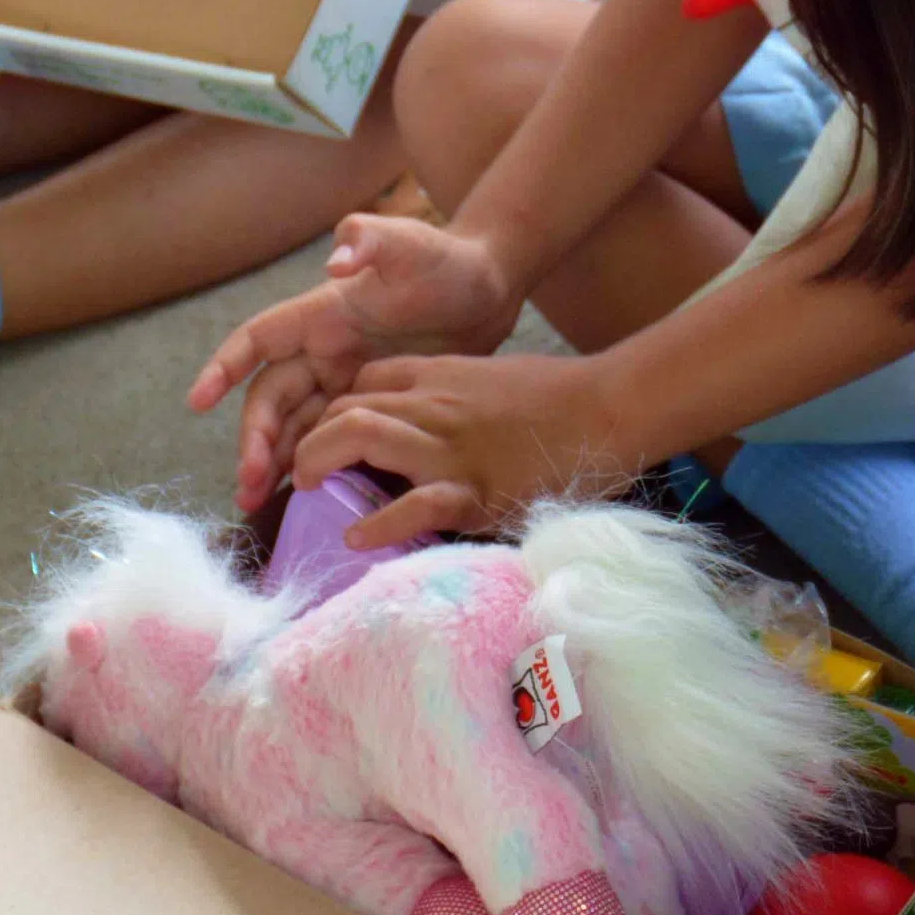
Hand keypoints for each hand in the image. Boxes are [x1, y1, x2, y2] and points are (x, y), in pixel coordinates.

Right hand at [189, 213, 524, 507]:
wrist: (490, 288)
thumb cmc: (445, 259)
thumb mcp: (410, 243)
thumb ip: (370, 241)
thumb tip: (336, 262)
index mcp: (321, 313)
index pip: (258, 340)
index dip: (224, 367)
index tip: (197, 403)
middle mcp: (322, 348)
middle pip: (269, 397)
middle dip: (252, 438)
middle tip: (247, 482)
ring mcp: (343, 377)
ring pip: (293, 423)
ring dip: (270, 460)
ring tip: (253, 501)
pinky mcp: (368, 401)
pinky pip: (328, 436)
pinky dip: (309, 462)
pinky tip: (300, 497)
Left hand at [292, 350, 627, 542]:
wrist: (610, 406)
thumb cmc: (560, 397)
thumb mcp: (493, 379)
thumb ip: (453, 397)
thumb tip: (427, 428)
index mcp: (439, 375)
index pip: (362, 383)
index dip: (331, 411)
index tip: (325, 441)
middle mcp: (434, 405)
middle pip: (344, 407)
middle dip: (309, 440)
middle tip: (303, 475)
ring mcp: (451, 447)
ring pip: (359, 434)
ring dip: (320, 462)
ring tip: (308, 491)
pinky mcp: (476, 490)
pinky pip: (414, 505)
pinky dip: (377, 523)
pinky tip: (357, 538)